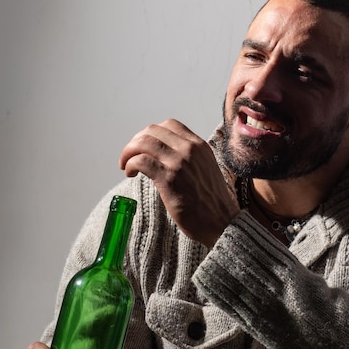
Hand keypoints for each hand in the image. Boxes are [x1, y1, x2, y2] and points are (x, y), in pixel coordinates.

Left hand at [119, 119, 239, 247]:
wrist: (222, 223)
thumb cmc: (212, 203)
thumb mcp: (206, 170)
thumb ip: (190, 159)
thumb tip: (165, 157)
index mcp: (200, 146)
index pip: (170, 125)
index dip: (152, 134)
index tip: (145, 146)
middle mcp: (190, 149)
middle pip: (152, 131)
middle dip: (136, 141)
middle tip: (130, 156)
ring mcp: (179, 162)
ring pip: (143, 143)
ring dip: (129, 152)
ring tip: (126, 165)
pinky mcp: (168, 178)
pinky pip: (141, 161)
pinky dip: (130, 164)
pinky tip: (131, 174)